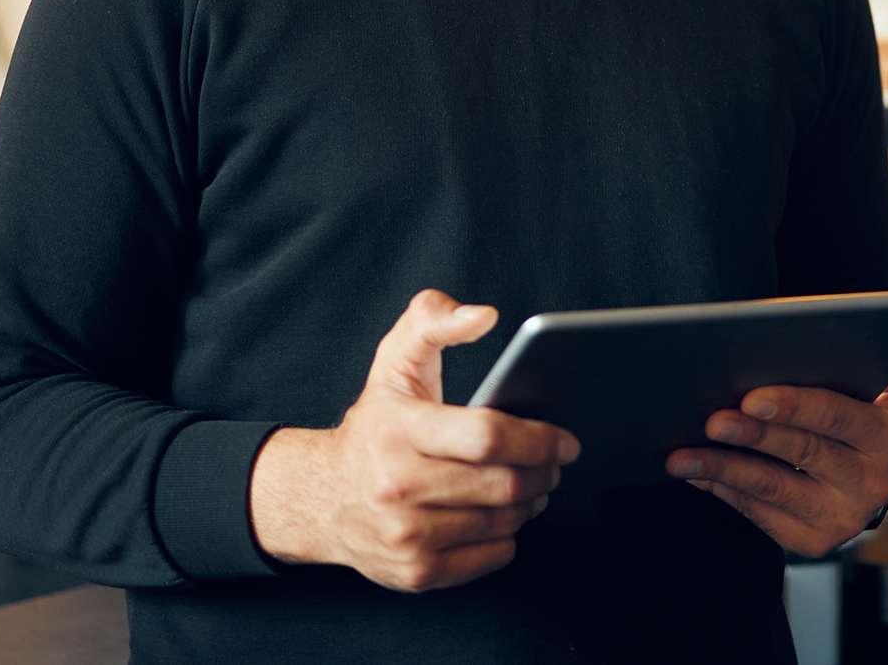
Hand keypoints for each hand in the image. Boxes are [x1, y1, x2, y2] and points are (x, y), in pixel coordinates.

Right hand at [249, 289, 579, 591]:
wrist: (320, 495)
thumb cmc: (374, 422)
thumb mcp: (394, 358)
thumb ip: (434, 319)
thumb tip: (484, 315)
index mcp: (398, 429)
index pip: (486, 436)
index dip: (537, 438)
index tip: (566, 439)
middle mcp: (397, 486)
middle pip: (502, 484)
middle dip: (542, 472)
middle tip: (554, 462)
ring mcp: (405, 536)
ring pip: (501, 523)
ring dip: (531, 502)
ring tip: (533, 483)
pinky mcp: (414, 572)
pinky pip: (489, 558)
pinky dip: (508, 537)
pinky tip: (503, 515)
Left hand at [665, 348, 887, 557]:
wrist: (854, 473)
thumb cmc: (844, 408)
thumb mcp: (866, 383)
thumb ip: (879, 358)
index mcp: (884, 433)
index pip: (837, 414)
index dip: (793, 405)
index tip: (751, 397)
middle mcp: (872, 481)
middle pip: (802, 451)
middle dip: (752, 435)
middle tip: (710, 420)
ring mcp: (843, 516)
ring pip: (772, 486)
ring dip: (721, 467)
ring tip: (679, 455)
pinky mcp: (814, 541)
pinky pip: (758, 512)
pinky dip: (721, 488)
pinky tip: (692, 470)